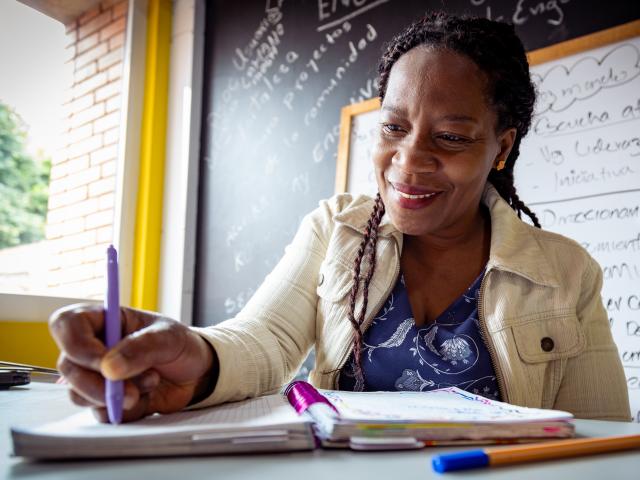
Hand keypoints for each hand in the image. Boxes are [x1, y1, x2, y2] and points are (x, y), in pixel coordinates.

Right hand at [49, 303, 216, 422]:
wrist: (198, 373)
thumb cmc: (181, 345)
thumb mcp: (169, 337)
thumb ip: (141, 348)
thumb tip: (108, 368)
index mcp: (104, 320)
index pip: (67, 324)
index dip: (77, 344)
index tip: (102, 363)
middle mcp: (94, 347)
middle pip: (68, 366)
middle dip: (98, 383)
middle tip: (131, 391)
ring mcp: (96, 375)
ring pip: (79, 393)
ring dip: (115, 396)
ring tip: (151, 382)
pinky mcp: (105, 400)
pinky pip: (99, 413)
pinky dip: (125, 410)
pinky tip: (147, 397)